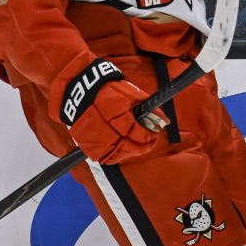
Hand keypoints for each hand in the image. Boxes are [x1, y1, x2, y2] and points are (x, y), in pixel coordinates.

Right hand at [50, 57, 165, 164]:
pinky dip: (115, 153)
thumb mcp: (131, 94)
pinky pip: (105, 157)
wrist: (80, 90)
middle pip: (131, 148)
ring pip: (119, 155)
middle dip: (144, 145)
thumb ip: (149, 109)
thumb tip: (165, 121)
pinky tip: (121, 145)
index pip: (140, 134)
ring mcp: (95, 139)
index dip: (150, 135)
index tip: (155, 132)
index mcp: (117, 115)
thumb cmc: (108, 89)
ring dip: (130, 151)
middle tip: (149, 140)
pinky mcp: (87, 144)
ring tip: (135, 143)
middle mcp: (105, 130)